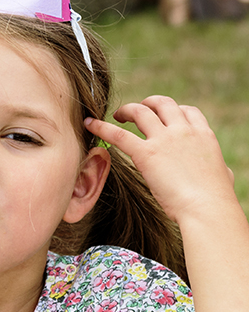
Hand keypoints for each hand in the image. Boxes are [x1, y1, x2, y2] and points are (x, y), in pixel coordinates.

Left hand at [86, 95, 234, 223]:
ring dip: (126, 110)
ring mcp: (164, 140)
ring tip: (116, 115)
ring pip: (140, 111)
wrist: (207, 208)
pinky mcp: (146, 153)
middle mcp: (184, 131)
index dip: (172, 111)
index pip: (187, 111)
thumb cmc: (215, 200)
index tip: (162, 117)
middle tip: (135, 112)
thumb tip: (220, 172)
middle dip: (148, 103)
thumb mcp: (222, 175)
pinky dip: (101, 127)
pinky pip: (118, 135)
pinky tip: (90, 124)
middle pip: (163, 104)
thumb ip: (216, 168)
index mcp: (204, 135)